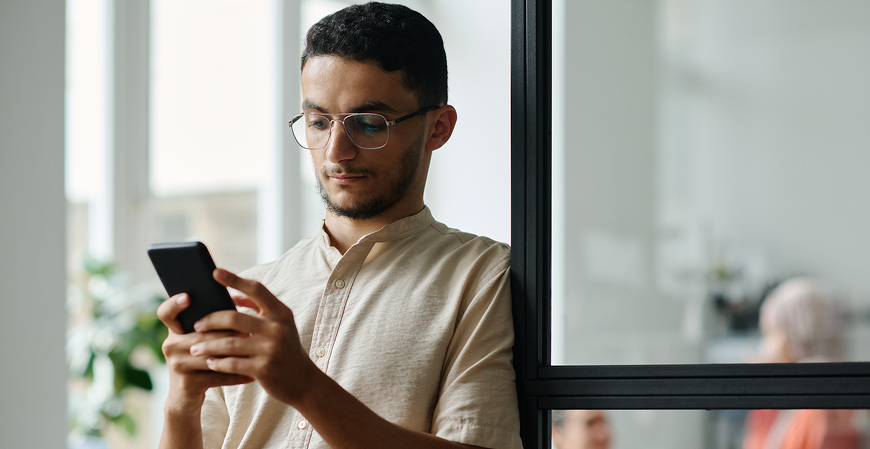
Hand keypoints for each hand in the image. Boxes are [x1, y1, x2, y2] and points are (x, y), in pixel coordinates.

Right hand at [157, 293, 253, 412]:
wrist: (186, 397)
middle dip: (225, 334)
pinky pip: (215, 376)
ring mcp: (176, 365)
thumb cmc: (202, 360)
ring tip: (252, 351)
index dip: (173, 304)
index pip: (166, 312)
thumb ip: (212, 324)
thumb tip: (239, 299)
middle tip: (247, 333)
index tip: (188, 297)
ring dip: (232, 354)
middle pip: (200, 336)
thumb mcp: (202, 341)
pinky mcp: (186, 383)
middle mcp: (170, 345)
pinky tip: (251, 375)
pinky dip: (235, 376)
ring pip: (209, 355)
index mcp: (175, 330)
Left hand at [188, 268, 318, 406]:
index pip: (257, 290)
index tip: (215, 272)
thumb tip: (233, 295)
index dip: (235, 280)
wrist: (304, 382)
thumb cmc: (286, 350)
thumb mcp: (280, 325)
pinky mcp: (264, 369)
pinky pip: (232, 364)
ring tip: (194, 349)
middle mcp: (278, 329)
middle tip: (196, 325)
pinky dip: (217, 363)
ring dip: (208, 346)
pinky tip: (209, 363)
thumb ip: (260, 309)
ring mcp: (271, 349)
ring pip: (229, 343)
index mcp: (282, 313)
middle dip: (211, 321)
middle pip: (234, 318)